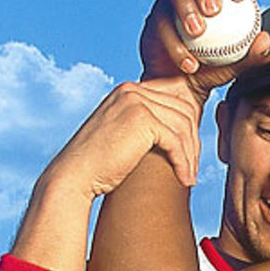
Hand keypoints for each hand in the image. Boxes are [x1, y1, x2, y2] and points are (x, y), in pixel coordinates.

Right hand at [46, 77, 202, 196]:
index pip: (176, 97)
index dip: (189, 124)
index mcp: (129, 91)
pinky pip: (176, 141)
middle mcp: (132, 90)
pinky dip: (184, 163)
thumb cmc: (99, 164)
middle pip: (184, 110)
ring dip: (191, 155)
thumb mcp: (125, 135)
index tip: (190, 151)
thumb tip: (180, 132)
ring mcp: (136, 102)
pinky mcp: (141, 120)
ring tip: (189, 176)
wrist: (75, 176)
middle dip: (193, 141)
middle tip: (193, 167)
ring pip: (184, 126)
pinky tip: (185, 180)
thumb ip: (146, 125)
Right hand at [139, 0, 269, 104]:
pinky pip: (162, 19)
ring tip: (197, 32)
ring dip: (185, 5)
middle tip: (213, 10)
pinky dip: (175, 41)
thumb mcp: (238, 65)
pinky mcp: (157, 14)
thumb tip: (265, 40)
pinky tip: (189, 63)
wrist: (185, 87)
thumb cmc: (214, 69)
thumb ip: (254, 55)